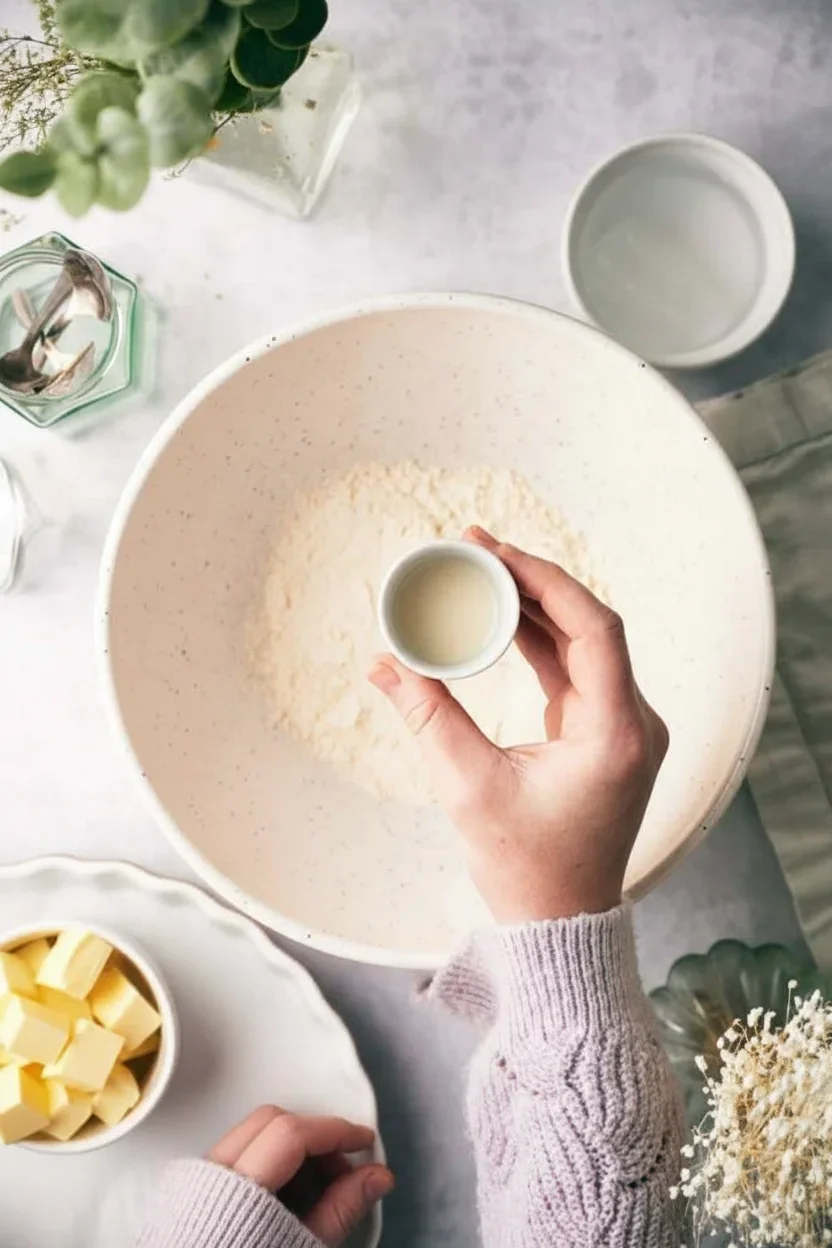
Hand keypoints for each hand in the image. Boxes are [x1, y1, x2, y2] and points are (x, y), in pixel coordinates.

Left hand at [208, 1105, 393, 1246]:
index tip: (361, 1141)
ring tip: (316, 1188)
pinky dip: (270, 1160)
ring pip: (253, 1133)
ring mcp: (197, 1182)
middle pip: (272, 1122)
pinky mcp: (191, 1192)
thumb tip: (374, 1178)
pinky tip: (287, 1196)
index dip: (336, 1131)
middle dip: (315, 1136)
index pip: (293, 1134)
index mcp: (238, 1193)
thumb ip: (342, 1209)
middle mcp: (211, 1178)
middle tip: (342, 1167)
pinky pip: (236, 1152)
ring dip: (292, 1147)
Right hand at [369, 529, 667, 922]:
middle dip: (532, 582)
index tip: (494, 553)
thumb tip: (383, 662)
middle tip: (476, 548)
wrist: (560, 923)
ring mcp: (623, 728)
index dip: (545, 580)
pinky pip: (575, 671)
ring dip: (533, 607)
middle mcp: (633, 723)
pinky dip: (538, 641)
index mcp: (616, 733)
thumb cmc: (524, 868)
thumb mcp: (467, 787)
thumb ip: (427, 715)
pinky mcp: (604, 735)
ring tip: (480, 572)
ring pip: (583, 643)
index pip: (593, 628)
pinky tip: (498, 617)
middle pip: (590, 626)